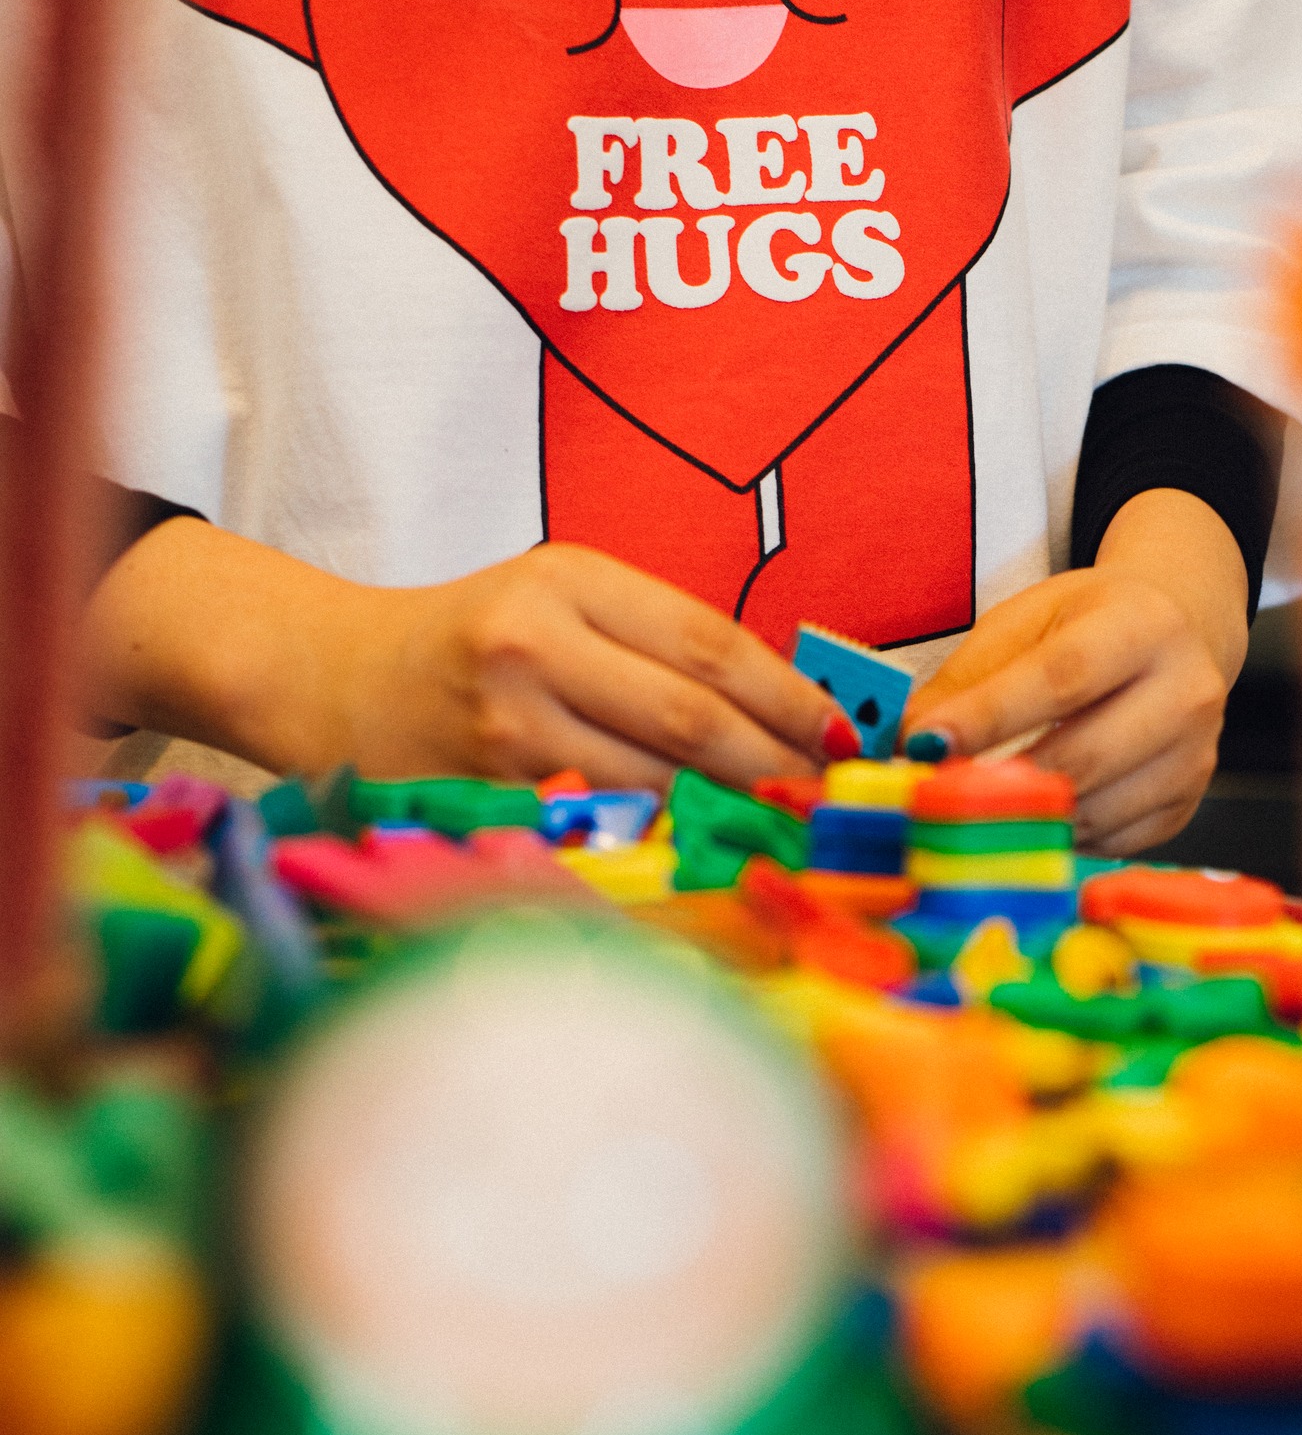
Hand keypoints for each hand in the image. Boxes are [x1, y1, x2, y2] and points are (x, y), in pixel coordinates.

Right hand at [84, 526, 851, 790]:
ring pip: (649, 783)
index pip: (710, 643)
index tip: (839, 733)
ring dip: (729, 813)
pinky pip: (592, 827)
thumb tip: (781, 703)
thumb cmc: (467, 638)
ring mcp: (502, 729)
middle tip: (828, 794)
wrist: (330, 675)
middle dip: (776, 764)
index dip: (786, 695)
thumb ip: (652, 637)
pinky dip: (656, 843)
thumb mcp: (557, 597)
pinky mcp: (478, 795)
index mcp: (566, 579)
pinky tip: (700, 854)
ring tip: (785, 826)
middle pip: (691, 718)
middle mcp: (534, 646)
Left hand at [901, 490, 1249, 852]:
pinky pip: (1110, 840)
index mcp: (1143, 625)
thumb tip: (909, 736)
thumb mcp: (1026, 621)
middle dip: (997, 783)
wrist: (1178, 633)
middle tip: (931, 792)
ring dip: (1021, 818)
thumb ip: (968, 678)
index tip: (925, 742)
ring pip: (1093, 810)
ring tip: (969, 804)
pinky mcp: (1187, 804)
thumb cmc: (1089, 623)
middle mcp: (1187, 691)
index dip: (990, 717)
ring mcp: (1196, 756)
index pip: (1061, 678)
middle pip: (1082, 757)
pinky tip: (1030, 810)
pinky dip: (1058, 835)